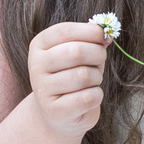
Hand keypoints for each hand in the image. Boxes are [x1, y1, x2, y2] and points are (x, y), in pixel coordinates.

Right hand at [25, 21, 109, 138]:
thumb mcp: (79, 52)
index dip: (90, 32)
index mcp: (39, 45)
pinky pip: (88, 97)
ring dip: (97, 77)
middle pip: (76, 52)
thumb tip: (107, 35)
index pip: (65, 31)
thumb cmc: (73, 74)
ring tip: (90, 82)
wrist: (58, 112)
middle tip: (99, 60)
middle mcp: (36, 65)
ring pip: (84, 76)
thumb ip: (91, 40)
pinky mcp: (54, 111)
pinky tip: (88, 97)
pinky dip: (97, 95)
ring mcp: (42, 89)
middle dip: (97, 54)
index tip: (103, 37)